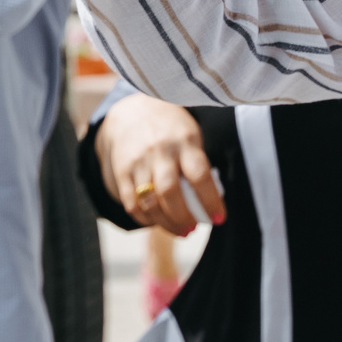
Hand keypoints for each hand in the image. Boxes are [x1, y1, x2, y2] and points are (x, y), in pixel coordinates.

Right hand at [95, 94, 224, 233]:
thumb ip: (198, 165)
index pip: (200, 175)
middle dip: (184, 218)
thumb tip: (209, 204)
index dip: (211, 201)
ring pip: (150, 202)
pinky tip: (158, 222)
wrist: (133, 110)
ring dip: (166, 224)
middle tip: (193, 229)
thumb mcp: (191, 136)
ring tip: (180, 230)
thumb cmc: (172, 129)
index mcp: (185, 140)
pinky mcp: (122, 172)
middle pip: (170, 192)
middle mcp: (160, 151)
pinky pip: (132, 204)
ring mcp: (139, 162)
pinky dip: (146, 220)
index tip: (219, 218)